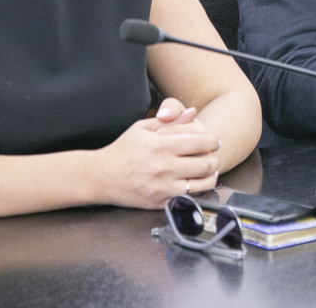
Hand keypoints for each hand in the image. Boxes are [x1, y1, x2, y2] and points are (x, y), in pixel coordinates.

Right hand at [94, 98, 222, 208]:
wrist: (100, 177)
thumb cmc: (123, 150)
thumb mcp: (143, 128)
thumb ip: (171, 120)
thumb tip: (193, 112)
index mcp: (161, 145)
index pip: (201, 142)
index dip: (213, 141)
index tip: (214, 141)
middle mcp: (163, 167)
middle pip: (206, 163)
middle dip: (214, 158)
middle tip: (213, 155)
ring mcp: (162, 187)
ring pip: (202, 183)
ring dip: (210, 175)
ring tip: (209, 169)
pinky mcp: (159, 202)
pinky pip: (189, 197)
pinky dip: (197, 190)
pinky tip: (195, 182)